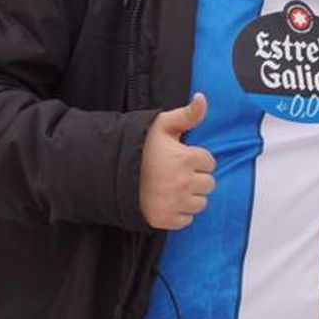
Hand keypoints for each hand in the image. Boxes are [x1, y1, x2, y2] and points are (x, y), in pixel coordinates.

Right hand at [138, 94, 215, 229]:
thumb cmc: (137, 146)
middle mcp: (184, 182)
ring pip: (200, 203)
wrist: (109, 171)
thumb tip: (202, 98)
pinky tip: (167, 201)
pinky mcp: (165, 219)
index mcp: (186, 158)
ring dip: (190, 196)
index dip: (195, 159)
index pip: (209, 162)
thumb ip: (187, 114)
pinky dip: (180, 213)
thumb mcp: (161, 124)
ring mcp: (175, 202)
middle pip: (208, 184)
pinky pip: (186, 220)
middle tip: (177, 173)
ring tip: (172, 187)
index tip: (181, 157)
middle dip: (196, 177)